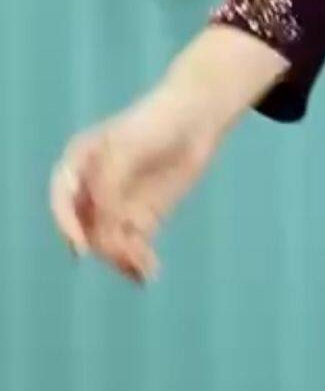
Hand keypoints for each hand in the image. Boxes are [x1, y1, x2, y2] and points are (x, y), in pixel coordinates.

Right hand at [48, 85, 221, 284]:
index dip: (68, 226)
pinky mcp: (141, 217)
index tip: (80, 248)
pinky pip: (132, 245)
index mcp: (78, 164)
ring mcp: (116, 204)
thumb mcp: (126, 149)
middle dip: (104, 244)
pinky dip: (137, 261)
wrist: (195, 118)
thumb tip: (101, 221)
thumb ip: (108, 184)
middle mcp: (92, 188)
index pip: (62, 201)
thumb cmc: (155, 123)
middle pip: (87, 227)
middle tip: (130, 251)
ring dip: (121, 257)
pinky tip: (148, 273)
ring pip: (108, 241)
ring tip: (144, 265)